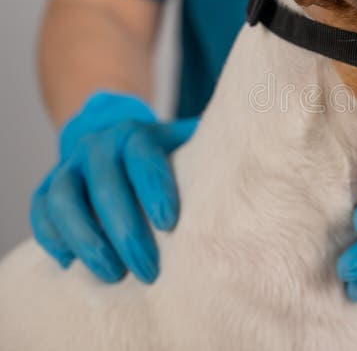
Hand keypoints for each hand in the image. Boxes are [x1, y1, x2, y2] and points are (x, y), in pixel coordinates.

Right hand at [30, 91, 196, 282]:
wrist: (111, 129)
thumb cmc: (164, 148)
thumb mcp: (187, 141)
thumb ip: (214, 152)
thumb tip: (269, 167)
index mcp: (138, 134)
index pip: (143, 155)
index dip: (155, 186)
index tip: (170, 223)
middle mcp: (99, 146)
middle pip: (104, 183)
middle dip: (125, 228)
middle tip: (147, 268)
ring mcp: (69, 165)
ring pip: (64, 199)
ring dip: (85, 238)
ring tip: (109, 274)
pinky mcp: (47, 186)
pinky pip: (40, 210)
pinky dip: (52, 237)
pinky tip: (71, 264)